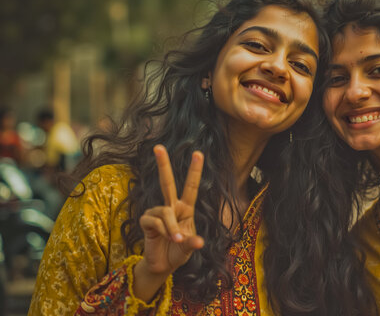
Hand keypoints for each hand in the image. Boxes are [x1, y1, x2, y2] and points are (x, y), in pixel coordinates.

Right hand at [138, 145, 204, 276]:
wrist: (163, 265)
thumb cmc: (179, 253)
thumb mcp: (189, 248)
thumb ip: (192, 243)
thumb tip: (199, 242)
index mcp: (186, 208)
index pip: (191, 186)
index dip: (194, 171)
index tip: (198, 153)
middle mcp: (171, 206)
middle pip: (166, 182)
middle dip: (163, 164)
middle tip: (158, 146)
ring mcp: (157, 212)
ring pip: (165, 212)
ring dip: (172, 229)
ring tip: (175, 240)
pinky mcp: (146, 221)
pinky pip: (155, 221)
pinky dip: (163, 231)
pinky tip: (164, 239)